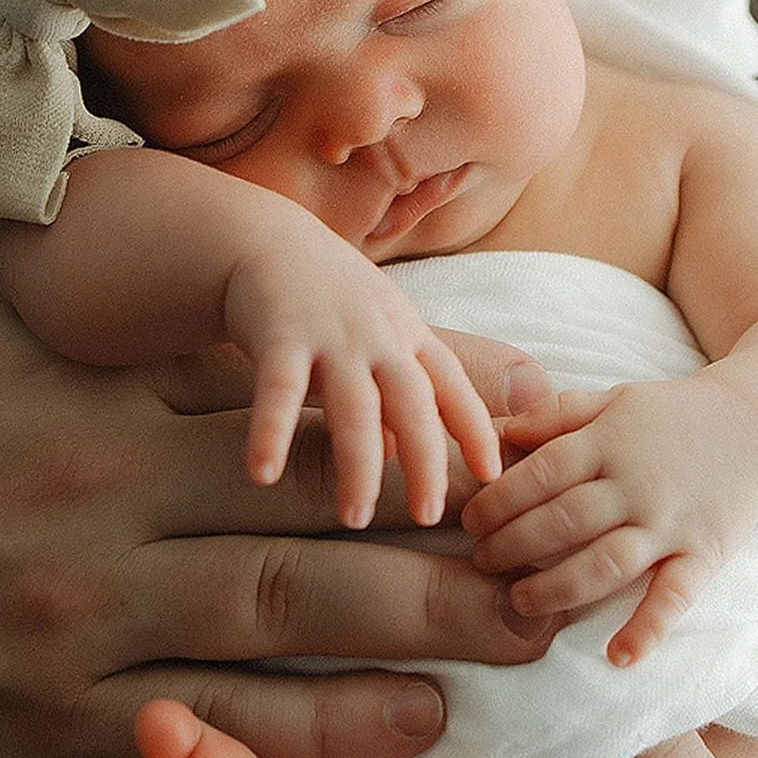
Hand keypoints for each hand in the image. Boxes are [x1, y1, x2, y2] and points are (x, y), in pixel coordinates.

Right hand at [0, 222, 545, 757]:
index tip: (505, 421)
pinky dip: (314, 738)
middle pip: (302, 535)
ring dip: (405, 644)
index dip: (398, 412)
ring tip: (511, 642)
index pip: (271, 402)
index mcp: (89, 411)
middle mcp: (96, 520)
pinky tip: (409, 727)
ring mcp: (80, 633)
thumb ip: (51, 207)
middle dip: (439, 552)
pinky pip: (211, 736)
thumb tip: (95, 92)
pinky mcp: (60, 726)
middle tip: (549, 561)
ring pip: (273, 637)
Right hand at [226, 223, 500, 530]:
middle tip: (428, 517)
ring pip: (354, 405)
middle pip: (413, 402)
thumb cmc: (332, 299)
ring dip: (358, 462)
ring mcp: (330, 335)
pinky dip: (271, 432)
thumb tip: (409, 459)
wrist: (265, 240)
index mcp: (407, 335)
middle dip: (426, 461)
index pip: (452, 386)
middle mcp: (378, 335)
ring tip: (354, 518)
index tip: (494, 477)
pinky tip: (263, 474)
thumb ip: (398, 392)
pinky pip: (278, 391)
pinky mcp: (278, 335)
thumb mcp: (379, 334)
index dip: (477, 428)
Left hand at [461, 377, 757, 662]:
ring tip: (519, 603)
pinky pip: (673, 597)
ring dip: (558, 588)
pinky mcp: (702, 556)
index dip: (499, 499)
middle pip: (565, 520)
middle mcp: (637, 484)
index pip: (542, 472)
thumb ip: (556, 415)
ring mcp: (671, 523)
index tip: (469, 521)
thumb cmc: (672, 418)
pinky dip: (648, 628)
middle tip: (480, 562)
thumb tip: (496, 430)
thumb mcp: (613, 400)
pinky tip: (618, 658)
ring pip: (606, 563)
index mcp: (609, 441)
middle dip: (514, 545)